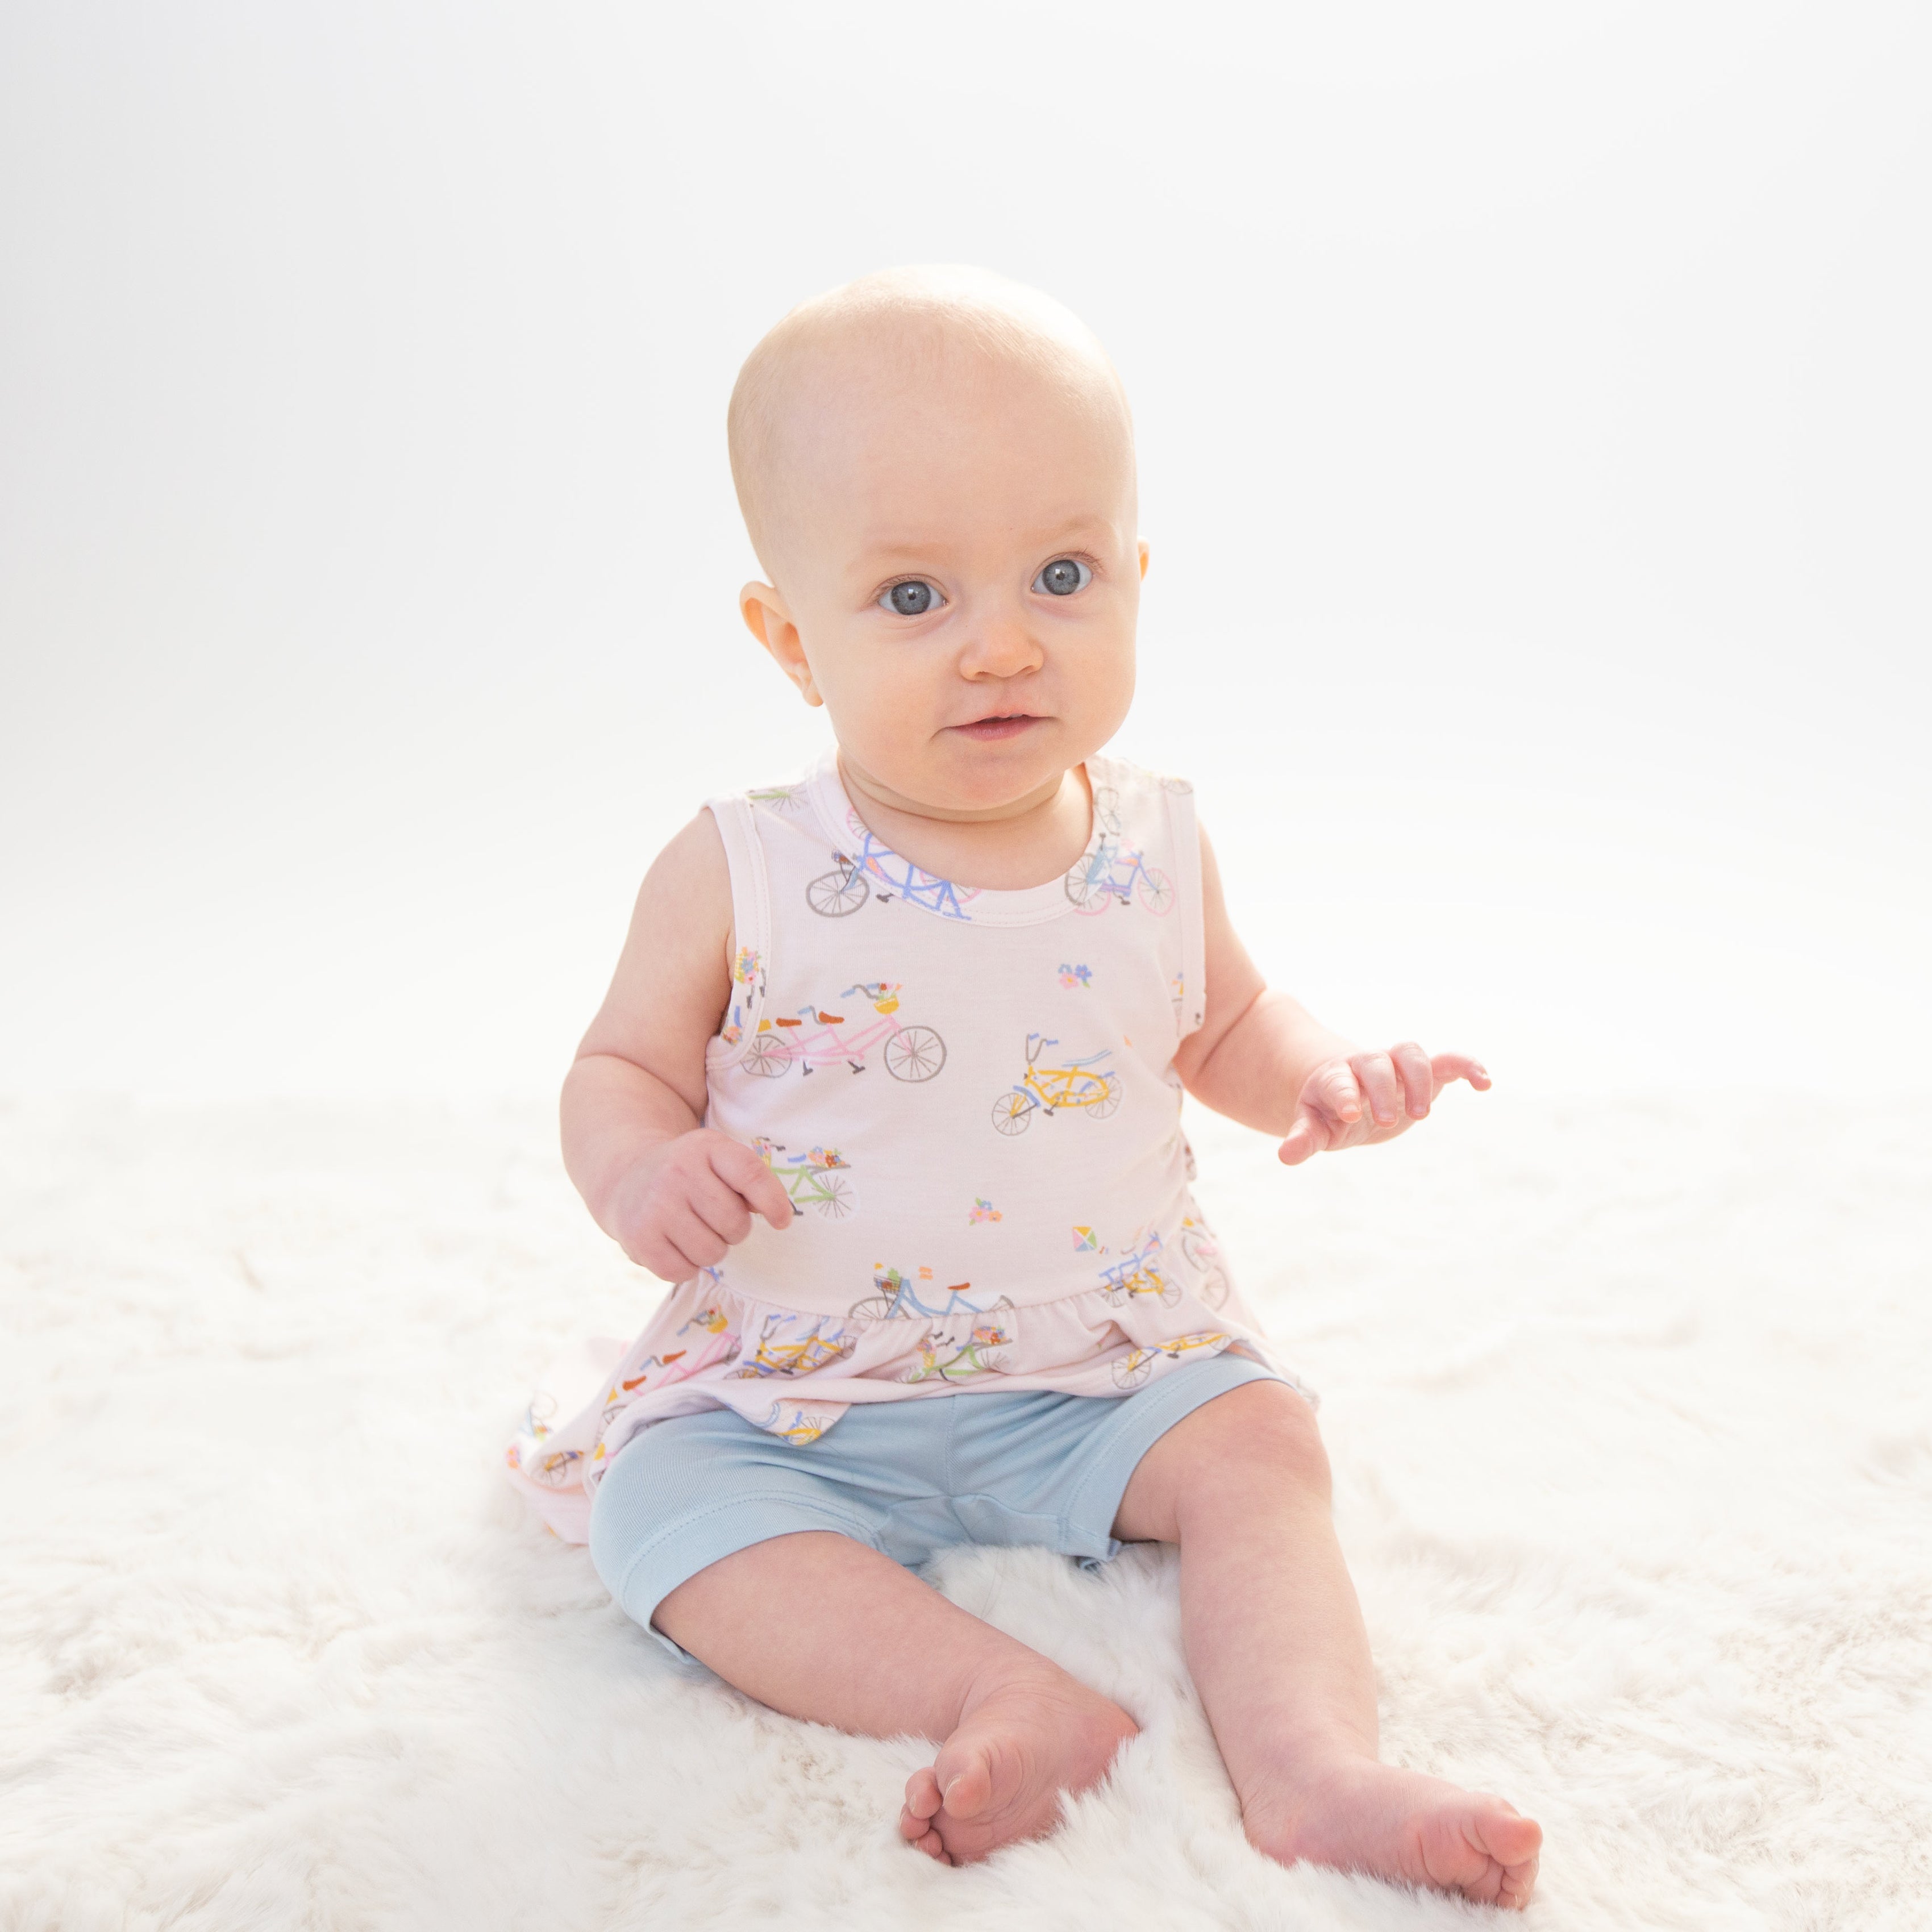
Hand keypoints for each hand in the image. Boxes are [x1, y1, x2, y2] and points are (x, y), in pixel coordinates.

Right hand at [605, 1129, 794, 1279]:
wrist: (628, 1177)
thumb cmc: (689, 1173)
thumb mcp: (719, 1160)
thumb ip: (752, 1182)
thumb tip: (779, 1216)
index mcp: (705, 1147)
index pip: (749, 1173)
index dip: (773, 1201)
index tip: (782, 1222)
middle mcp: (678, 1172)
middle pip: (734, 1223)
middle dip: (734, 1230)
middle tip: (715, 1220)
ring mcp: (655, 1205)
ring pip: (711, 1253)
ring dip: (711, 1251)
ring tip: (695, 1232)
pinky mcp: (639, 1238)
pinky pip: (683, 1272)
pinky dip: (687, 1267)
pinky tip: (676, 1246)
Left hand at [1278, 1045, 1489, 1165]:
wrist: (1353, 1093)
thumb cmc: (1329, 1112)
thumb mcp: (1315, 1127)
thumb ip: (1304, 1138)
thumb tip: (1286, 1156)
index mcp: (1335, 1079)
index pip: (1338, 1081)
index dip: (1344, 1094)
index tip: (1349, 1114)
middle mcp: (1366, 1066)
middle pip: (1375, 1063)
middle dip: (1383, 1088)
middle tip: (1387, 1120)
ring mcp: (1397, 1067)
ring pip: (1410, 1053)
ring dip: (1418, 1078)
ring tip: (1420, 1116)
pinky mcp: (1426, 1074)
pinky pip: (1449, 1062)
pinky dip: (1467, 1067)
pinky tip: (1485, 1083)